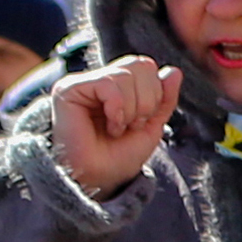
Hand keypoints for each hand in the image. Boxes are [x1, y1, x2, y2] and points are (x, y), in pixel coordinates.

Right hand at [47, 57, 179, 196]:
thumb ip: (164, 98)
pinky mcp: (68, 89)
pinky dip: (117, 109)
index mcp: (117, 85)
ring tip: (118, 128)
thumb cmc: (120, 155)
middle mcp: (99, 80)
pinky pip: (107, 84)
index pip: (146, 66)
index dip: (156, 93)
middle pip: (139, 64)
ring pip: (125, 74)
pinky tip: (110, 126)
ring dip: (131, 109)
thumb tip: (174, 70)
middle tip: (132, 125)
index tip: (142, 121)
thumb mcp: (152, 124)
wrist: (100, 178)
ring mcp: (82, 83)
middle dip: (147, 100)